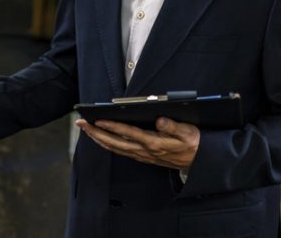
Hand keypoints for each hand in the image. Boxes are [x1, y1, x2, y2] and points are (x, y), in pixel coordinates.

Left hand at [74, 117, 199, 170]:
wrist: (199, 161)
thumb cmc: (193, 143)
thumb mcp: (187, 132)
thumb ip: (173, 126)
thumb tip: (160, 120)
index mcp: (154, 143)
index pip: (128, 133)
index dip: (111, 126)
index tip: (97, 119)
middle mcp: (145, 151)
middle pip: (115, 142)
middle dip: (96, 132)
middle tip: (81, 123)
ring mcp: (142, 155)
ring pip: (115, 148)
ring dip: (99, 139)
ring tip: (86, 130)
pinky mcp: (143, 157)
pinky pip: (121, 151)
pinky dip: (108, 145)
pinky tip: (102, 139)